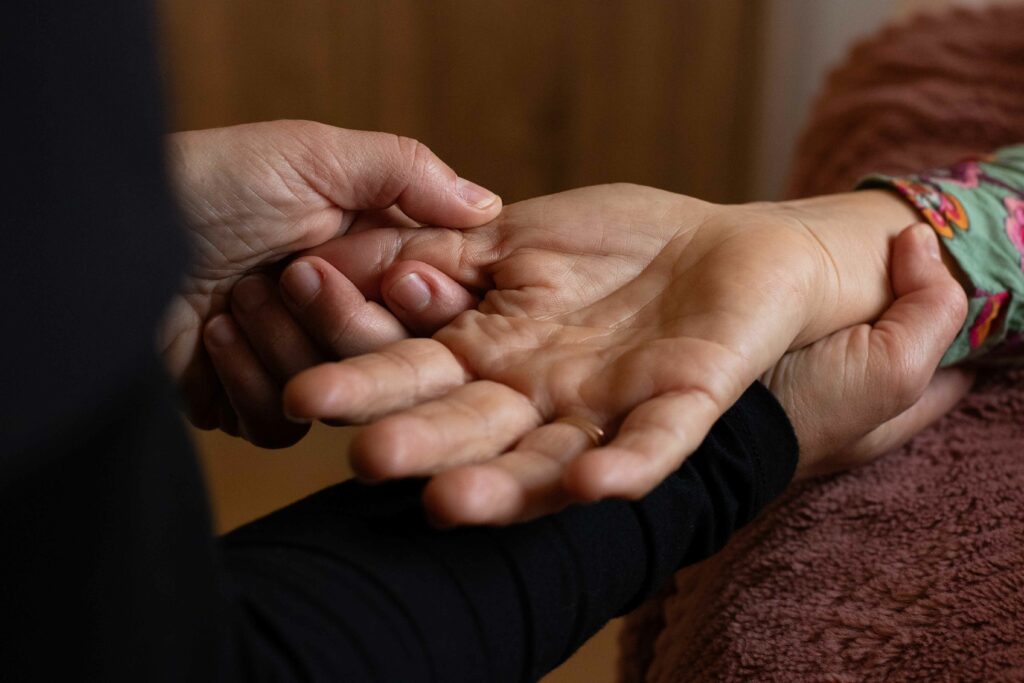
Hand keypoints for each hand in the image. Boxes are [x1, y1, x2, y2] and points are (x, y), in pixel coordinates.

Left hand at [158, 120, 500, 445]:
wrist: (104, 232)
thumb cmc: (209, 183)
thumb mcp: (313, 156)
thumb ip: (408, 173)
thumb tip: (490, 207)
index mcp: (369, 262)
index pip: (433, 306)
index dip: (419, 301)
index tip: (395, 279)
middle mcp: (341, 317)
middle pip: (393, 363)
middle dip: (338, 318)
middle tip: (289, 274)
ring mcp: (296, 366)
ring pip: (340, 402)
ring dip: (282, 347)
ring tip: (233, 297)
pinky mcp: (249, 407)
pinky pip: (280, 430)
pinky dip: (245, 383)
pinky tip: (211, 337)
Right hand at [268, 184, 932, 521]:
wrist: (730, 244)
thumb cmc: (619, 239)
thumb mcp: (519, 234)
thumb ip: (445, 253)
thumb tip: (348, 261)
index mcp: (495, 350)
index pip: (419, 373)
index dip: (366, 384)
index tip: (304, 393)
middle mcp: (540, 394)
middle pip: (472, 429)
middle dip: (421, 443)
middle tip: (365, 459)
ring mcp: (610, 408)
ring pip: (548, 460)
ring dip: (504, 486)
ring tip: (449, 504)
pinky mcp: (684, 406)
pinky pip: (653, 446)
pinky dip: (623, 466)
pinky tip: (592, 483)